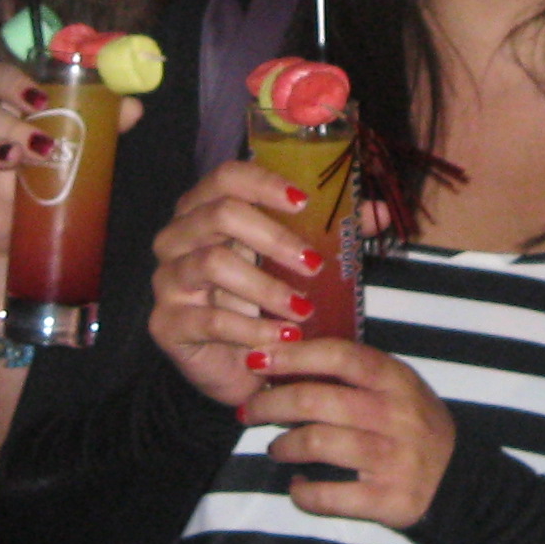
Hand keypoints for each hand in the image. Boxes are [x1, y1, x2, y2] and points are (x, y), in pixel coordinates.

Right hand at [145, 160, 332, 408]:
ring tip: (304, 310)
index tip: (304, 202)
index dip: (265, 183)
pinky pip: (209, 318)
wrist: (233, 367)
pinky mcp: (166, 323)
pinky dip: (252, 328)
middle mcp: (178, 238)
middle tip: (314, 265)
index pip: (227, 177)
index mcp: (205, 210)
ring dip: (267, 287)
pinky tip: (282, 338)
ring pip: (213, 263)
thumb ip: (332, 234)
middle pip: (220, 214)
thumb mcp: (295, 264)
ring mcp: (167, 279)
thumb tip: (379, 211)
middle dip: (275, 238)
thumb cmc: (262, 303)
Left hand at [244, 337, 451, 528]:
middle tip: (250, 411)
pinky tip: (298, 486)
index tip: (259, 359)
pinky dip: (302, 492)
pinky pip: (327, 496)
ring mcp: (391, 459)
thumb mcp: (399, 389)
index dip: (294, 355)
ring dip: (283, 446)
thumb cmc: (415, 427)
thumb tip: (288, 360)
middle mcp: (394, 415)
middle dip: (271, 404)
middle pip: (316, 400)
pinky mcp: (385, 499)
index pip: (339, 355)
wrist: (459, 481)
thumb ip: (355, 374)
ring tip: (276, 448)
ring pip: (316, 442)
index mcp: (396, 380)